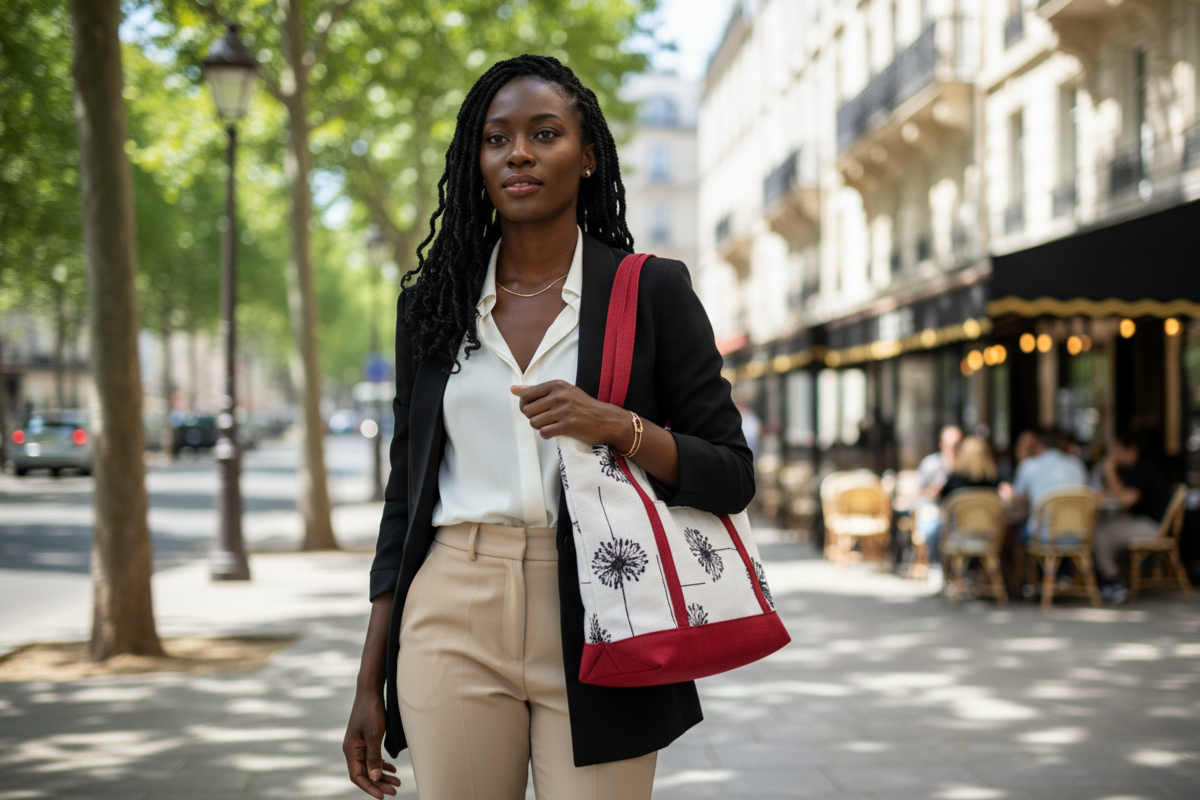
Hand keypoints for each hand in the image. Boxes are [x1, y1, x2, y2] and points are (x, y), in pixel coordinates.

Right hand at [343, 691, 400, 797]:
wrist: (370, 691)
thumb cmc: (371, 711)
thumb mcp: (374, 735)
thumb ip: (374, 757)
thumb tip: (375, 778)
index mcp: (350, 750)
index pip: (357, 776)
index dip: (369, 788)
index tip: (382, 796)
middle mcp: (352, 749)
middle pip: (364, 773)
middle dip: (379, 783)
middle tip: (395, 790)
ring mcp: (358, 744)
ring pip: (369, 766)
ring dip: (382, 775)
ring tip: (397, 782)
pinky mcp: (365, 739)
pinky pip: (372, 757)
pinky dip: (382, 764)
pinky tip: (392, 769)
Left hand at [511, 380, 628, 447]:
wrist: (605, 420)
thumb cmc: (582, 406)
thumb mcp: (562, 392)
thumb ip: (536, 390)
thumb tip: (512, 389)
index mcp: (557, 385)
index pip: (526, 395)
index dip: (525, 405)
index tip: (534, 410)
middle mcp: (560, 395)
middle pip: (528, 410)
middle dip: (532, 417)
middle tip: (544, 419)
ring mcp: (565, 410)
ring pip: (534, 422)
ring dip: (540, 427)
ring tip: (551, 425)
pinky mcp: (569, 425)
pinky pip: (544, 433)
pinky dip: (547, 435)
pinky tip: (556, 431)